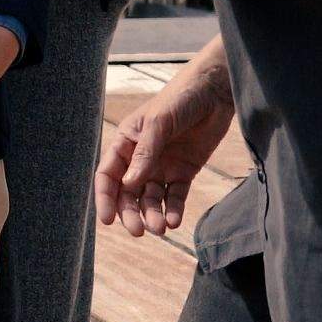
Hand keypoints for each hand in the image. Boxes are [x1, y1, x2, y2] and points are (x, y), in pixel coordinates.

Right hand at [99, 46, 231, 235]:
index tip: (108, 221)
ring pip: (151, 199)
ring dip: (153, 215)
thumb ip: (145, 153)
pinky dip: (174, 209)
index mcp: (125, 143)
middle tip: (138, 231)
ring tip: (161, 228)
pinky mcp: (184, 172)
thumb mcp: (159, 122)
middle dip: (131, 213)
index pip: (108, 176)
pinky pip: (175, 196)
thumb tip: (129, 185)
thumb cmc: (180, 98)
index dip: (105, 198)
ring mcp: (162, 166)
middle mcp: (140, 158)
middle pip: (129, 194)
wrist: (215, 90)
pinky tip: (175, 220)